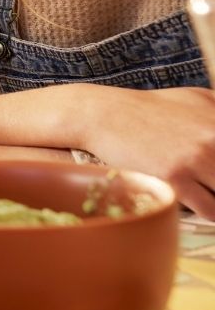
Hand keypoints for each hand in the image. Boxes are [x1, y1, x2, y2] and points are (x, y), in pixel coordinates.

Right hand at [81, 86, 214, 217]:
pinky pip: (211, 211)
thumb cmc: (152, 108)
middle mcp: (214, 138)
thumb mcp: (197, 98)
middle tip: (213, 182)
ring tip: (207, 191)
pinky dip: (210, 211)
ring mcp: (195, 159)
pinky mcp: (174, 179)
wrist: (105, 115)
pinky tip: (198, 199)